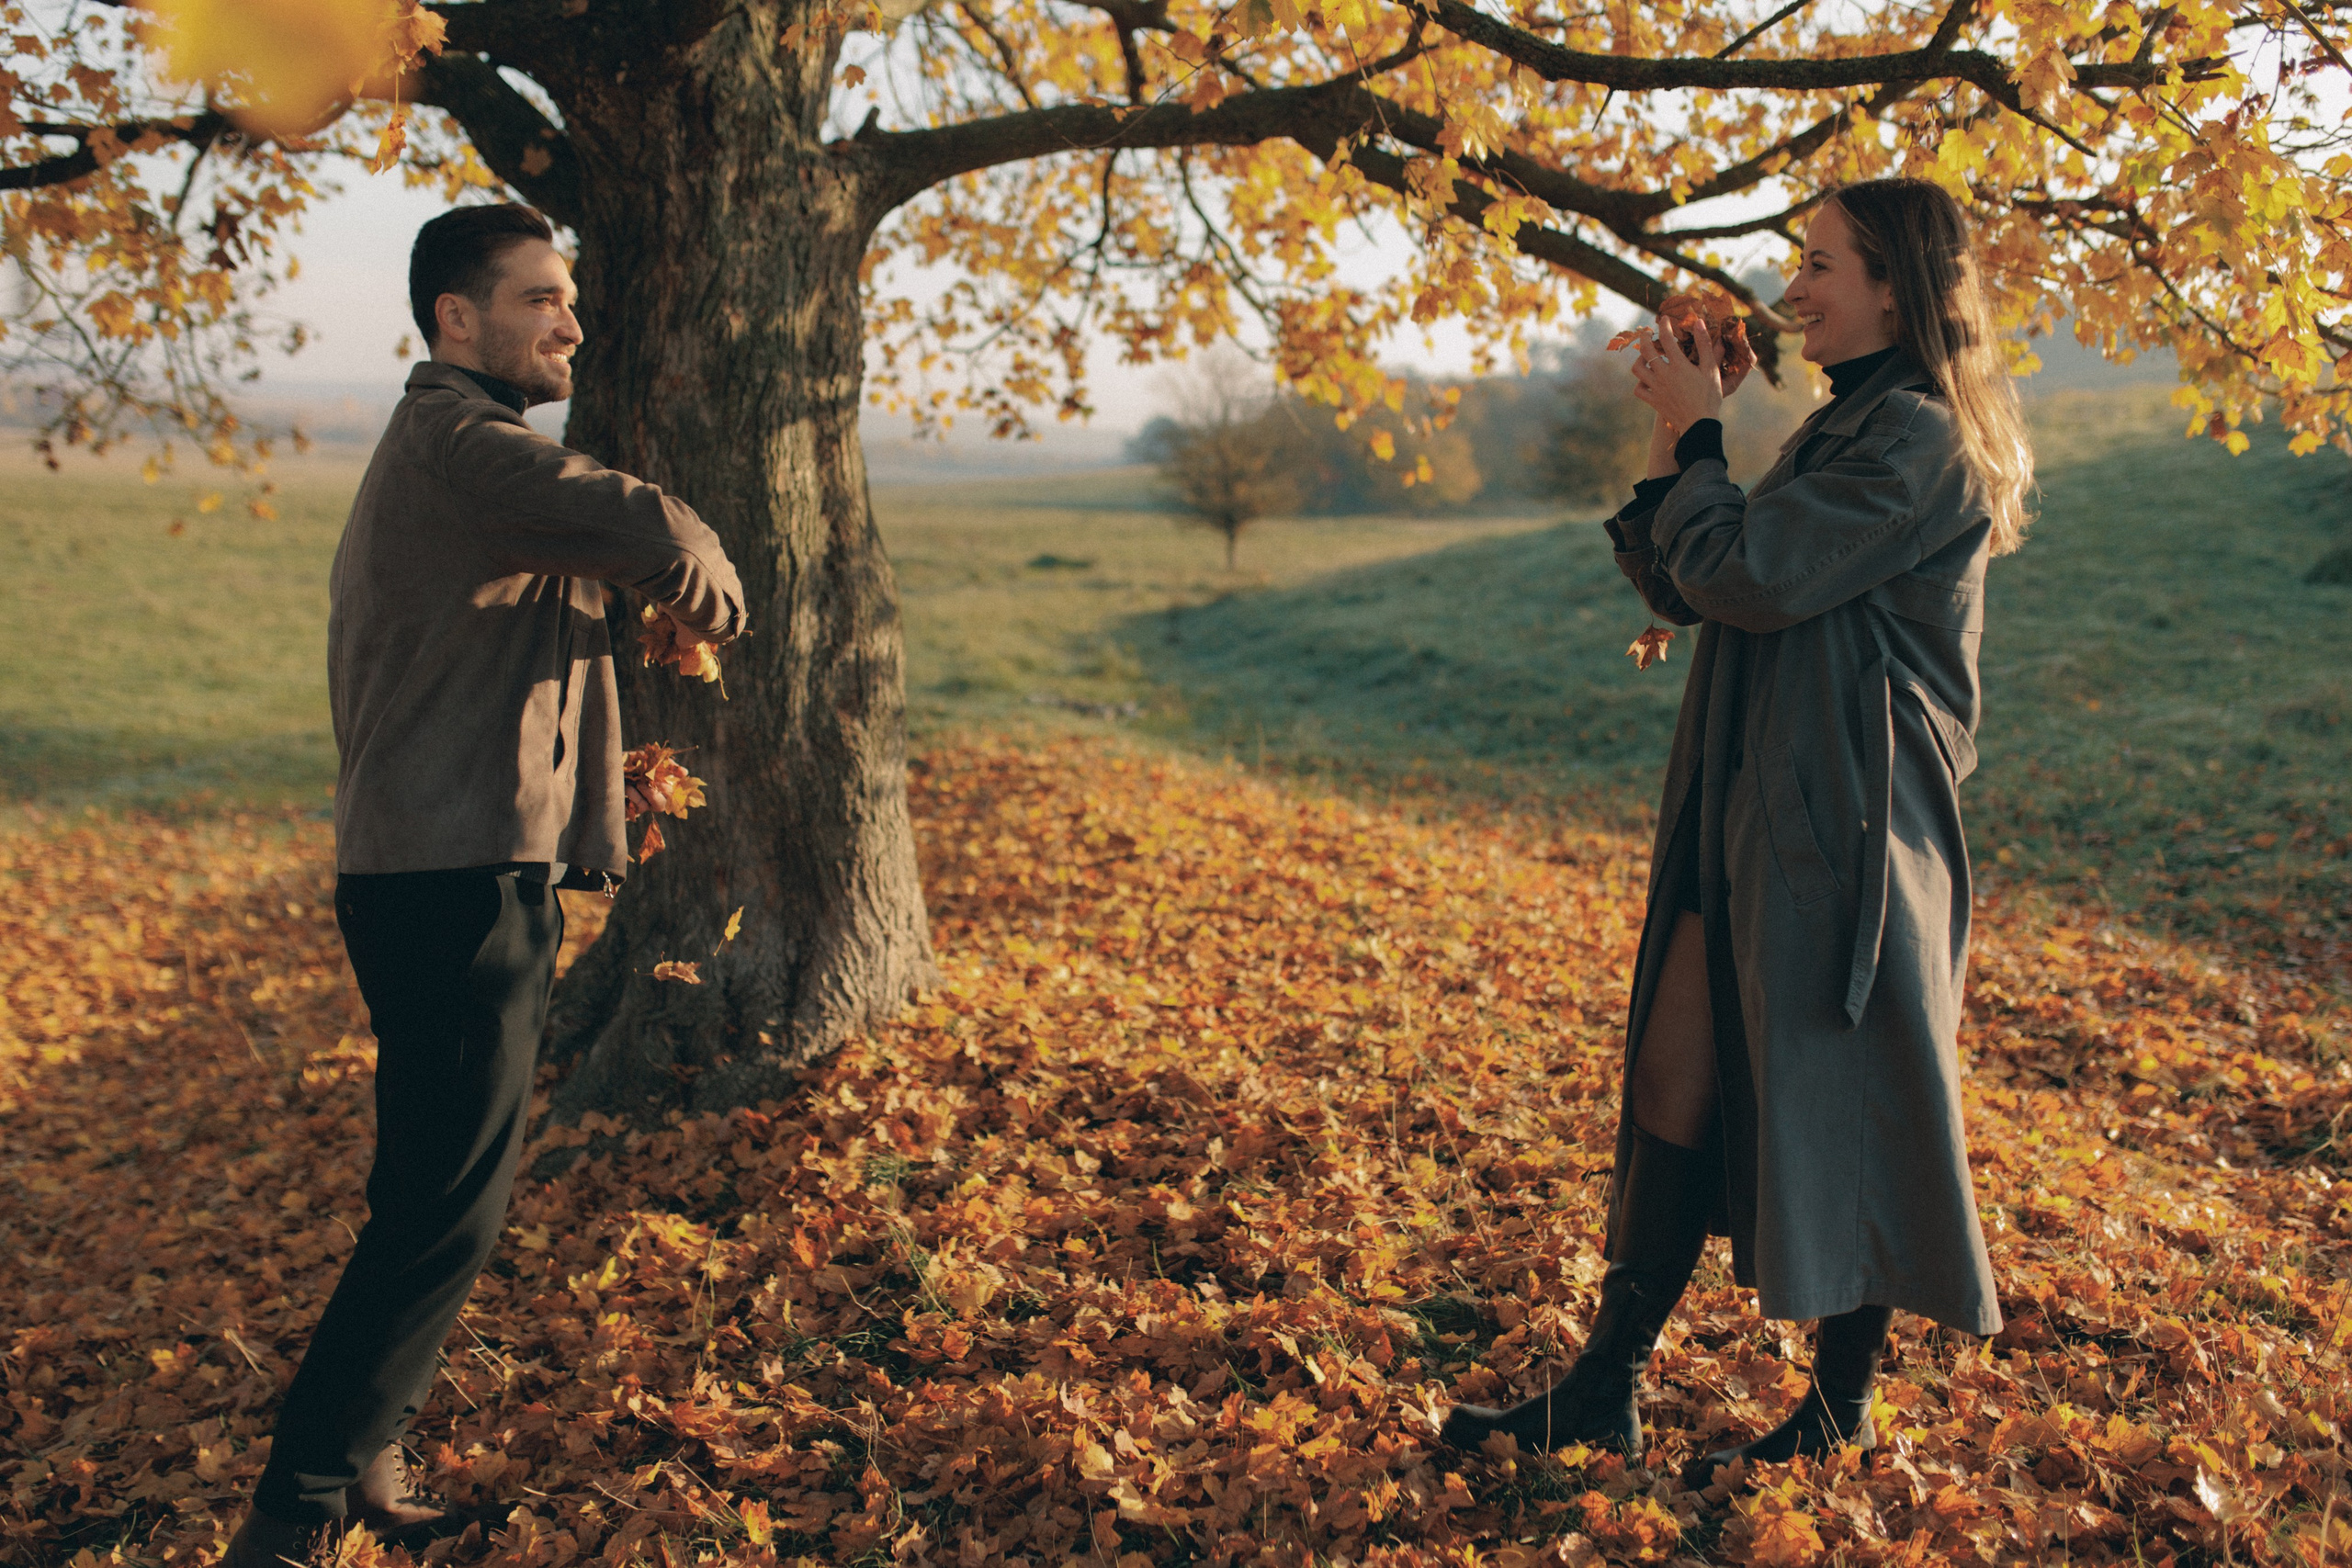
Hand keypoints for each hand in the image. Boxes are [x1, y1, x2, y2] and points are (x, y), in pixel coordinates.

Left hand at [1628, 319, 1728, 433]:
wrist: (1700, 424)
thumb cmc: (1709, 396)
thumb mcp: (1711, 369)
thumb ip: (1705, 344)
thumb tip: (1698, 322)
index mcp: (1679, 365)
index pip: (1667, 338)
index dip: (1664, 325)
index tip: (1664, 319)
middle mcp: (1664, 375)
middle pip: (1646, 350)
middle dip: (1645, 338)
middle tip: (1648, 333)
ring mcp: (1656, 388)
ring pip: (1637, 369)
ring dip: (1640, 359)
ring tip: (1646, 355)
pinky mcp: (1653, 401)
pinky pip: (1638, 389)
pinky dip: (1639, 381)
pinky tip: (1646, 378)